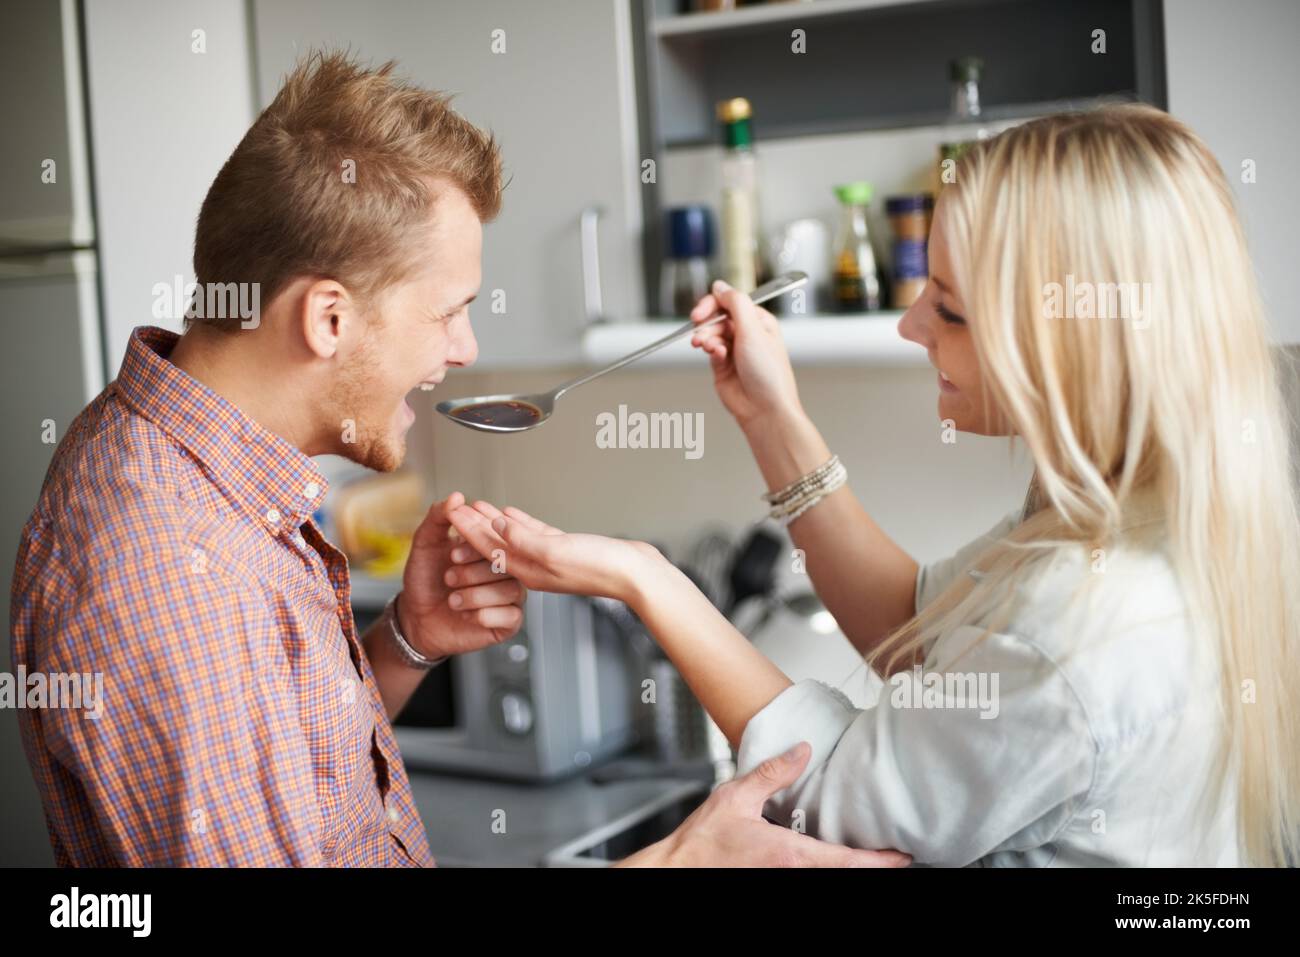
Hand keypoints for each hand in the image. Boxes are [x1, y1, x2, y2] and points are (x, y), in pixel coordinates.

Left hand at [397, 492, 525, 657]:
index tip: (452, 555)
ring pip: (509, 590)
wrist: (416, 618)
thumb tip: (457, 497)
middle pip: (506, 565)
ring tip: (453, 599)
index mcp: (489, 547)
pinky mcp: (509, 621)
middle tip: (449, 578)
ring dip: (475, 596)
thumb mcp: (426, 544)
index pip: (498, 539)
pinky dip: (484, 615)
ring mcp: (509, 595)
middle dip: (471, 573)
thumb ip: (439, 517)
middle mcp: (504, 569)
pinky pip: (510, 615)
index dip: (475, 547)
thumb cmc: (424, 580)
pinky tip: (467, 615)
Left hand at [446, 501, 659, 603]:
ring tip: (477, 508)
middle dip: (473, 526)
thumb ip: (524, 538)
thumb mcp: (555, 551)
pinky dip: (519, 525)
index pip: (488, 546)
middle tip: (454, 507)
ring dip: (493, 524)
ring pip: (512, 539)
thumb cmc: (600, 568)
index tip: (450, 510)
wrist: (636, 576)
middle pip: (495, 544)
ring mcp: (549, 560)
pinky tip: (512, 515)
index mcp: (529, 569)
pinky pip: (534, 536)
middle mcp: (535, 567)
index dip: (468, 527)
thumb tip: (498, 523)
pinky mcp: (565, 552)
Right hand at [619, 742, 910, 867]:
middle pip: (842, 873)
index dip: (879, 860)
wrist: (676, 870)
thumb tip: (802, 751)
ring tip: (867, 853)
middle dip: (869, 864)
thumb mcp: (736, 796)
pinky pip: (805, 875)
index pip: (846, 861)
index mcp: (789, 854)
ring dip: (845, 865)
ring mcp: (782, 882)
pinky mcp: (772, 881)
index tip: (902, 856)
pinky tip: (828, 856)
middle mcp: (791, 874)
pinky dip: (824, 867)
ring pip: (825, 876)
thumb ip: (774, 773)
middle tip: (892, 851)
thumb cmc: (700, 842)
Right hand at [689, 279, 803, 429]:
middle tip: (697, 328)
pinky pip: (710, 350)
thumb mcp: (753, 329)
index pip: (730, 301)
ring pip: (710, 333)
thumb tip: (720, 286)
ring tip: (705, 346)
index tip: (700, 311)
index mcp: (758, 321)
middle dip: (706, 323)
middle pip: (717, 317)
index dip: (713, 303)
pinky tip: (717, 356)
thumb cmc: (768, 373)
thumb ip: (735, 303)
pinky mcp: (722, 365)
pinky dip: (710, 351)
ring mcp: (734, 349)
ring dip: (706, 337)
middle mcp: (746, 333)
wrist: (764, 408)